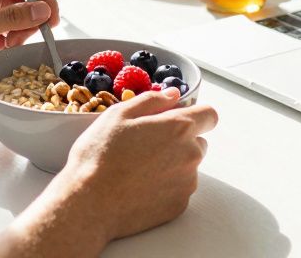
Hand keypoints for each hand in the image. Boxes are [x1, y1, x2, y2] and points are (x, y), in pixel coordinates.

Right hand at [61, 89, 217, 241]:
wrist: (90, 202)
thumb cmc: (100, 155)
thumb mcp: (119, 114)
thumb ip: (152, 100)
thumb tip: (173, 94)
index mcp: (179, 128)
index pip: (209, 115)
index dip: (195, 114)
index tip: (177, 118)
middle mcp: (190, 155)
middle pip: (198, 141)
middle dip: (180, 140)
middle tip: (148, 144)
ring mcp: (187, 182)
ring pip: (188, 166)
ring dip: (173, 163)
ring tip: (139, 168)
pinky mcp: (179, 205)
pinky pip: (179, 189)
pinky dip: (166, 185)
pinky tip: (140, 186)